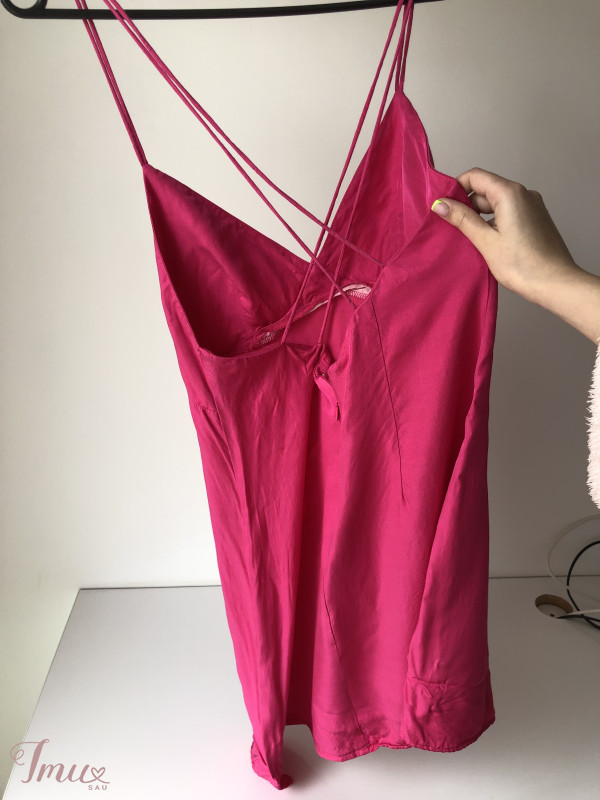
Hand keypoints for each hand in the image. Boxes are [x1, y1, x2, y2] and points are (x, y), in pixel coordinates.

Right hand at [430, 168, 599, 344]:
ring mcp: (532, 206)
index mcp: (510, 194)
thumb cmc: (523, 265)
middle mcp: (524, 194)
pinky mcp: (535, 218)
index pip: (475, 176)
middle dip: (466, 204)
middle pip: (486, 189)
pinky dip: (494, 221)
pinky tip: (487, 241)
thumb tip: (440, 204)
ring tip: (468, 237)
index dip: (456, 188)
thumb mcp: (485, 241)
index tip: (443, 206)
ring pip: (496, 202)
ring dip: (479, 215)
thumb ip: (462, 219)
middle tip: (451, 226)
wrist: (556, 283)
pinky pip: (508, 212)